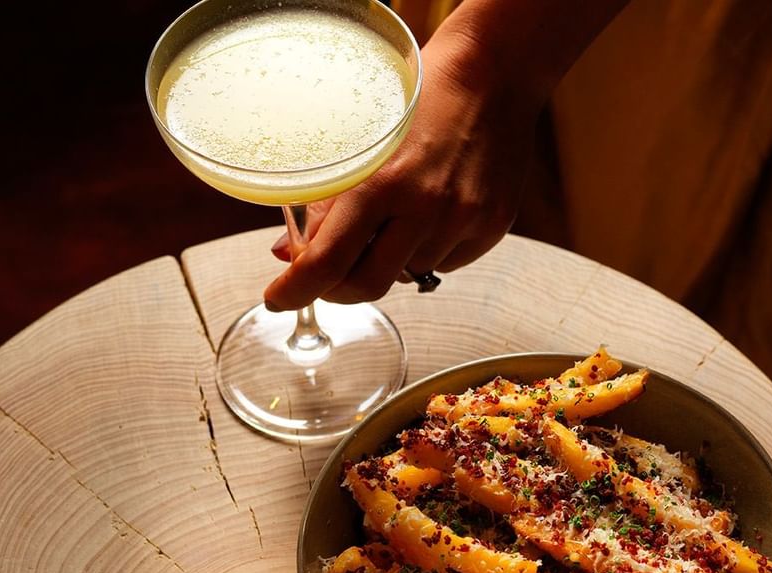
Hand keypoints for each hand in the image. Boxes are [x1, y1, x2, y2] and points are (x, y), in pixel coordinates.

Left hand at [263, 28, 542, 311]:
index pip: (328, 262)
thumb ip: (325, 203)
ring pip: (408, 273)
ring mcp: (463, 221)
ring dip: (388, 259)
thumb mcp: (360, 141)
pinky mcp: (491, 226)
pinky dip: (427, 247)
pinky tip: (431, 210)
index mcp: (382, 183)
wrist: (493, 74)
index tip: (279, 299)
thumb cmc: (420, 98)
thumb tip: (291, 254)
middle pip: (368, 285)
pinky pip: (446, 262)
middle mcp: (426, 208)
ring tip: (395, 215)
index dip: (296, 291)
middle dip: (338, 288)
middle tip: (327, 276)